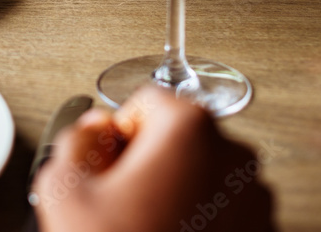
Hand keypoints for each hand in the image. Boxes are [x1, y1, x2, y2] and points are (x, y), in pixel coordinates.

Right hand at [32, 87, 275, 231]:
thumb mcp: (63, 189)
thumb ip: (74, 139)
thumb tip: (93, 129)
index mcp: (190, 129)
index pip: (146, 101)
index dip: (117, 133)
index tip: (107, 166)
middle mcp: (235, 158)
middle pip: (178, 138)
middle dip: (146, 163)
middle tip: (118, 205)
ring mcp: (256, 203)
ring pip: (201, 177)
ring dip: (172, 194)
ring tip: (141, 229)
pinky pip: (222, 213)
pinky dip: (197, 223)